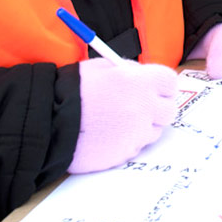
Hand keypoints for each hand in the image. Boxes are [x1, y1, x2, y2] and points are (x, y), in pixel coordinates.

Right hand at [68, 59, 177, 173]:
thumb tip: (142, 75)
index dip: (161, 86)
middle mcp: (143, 108)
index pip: (170, 82)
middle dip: (157, 109)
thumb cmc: (73, 90)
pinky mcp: (126, 153)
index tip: (154, 88)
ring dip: (141, 127)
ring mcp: (136, 133)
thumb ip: (128, 71)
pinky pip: (135, 147)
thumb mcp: (103, 67)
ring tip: (115, 121)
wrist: (51, 120)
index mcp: (139, 82)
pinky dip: (126, 142)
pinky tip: (107, 135)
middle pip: (169, 110)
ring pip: (153, 131)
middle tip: (139, 107)